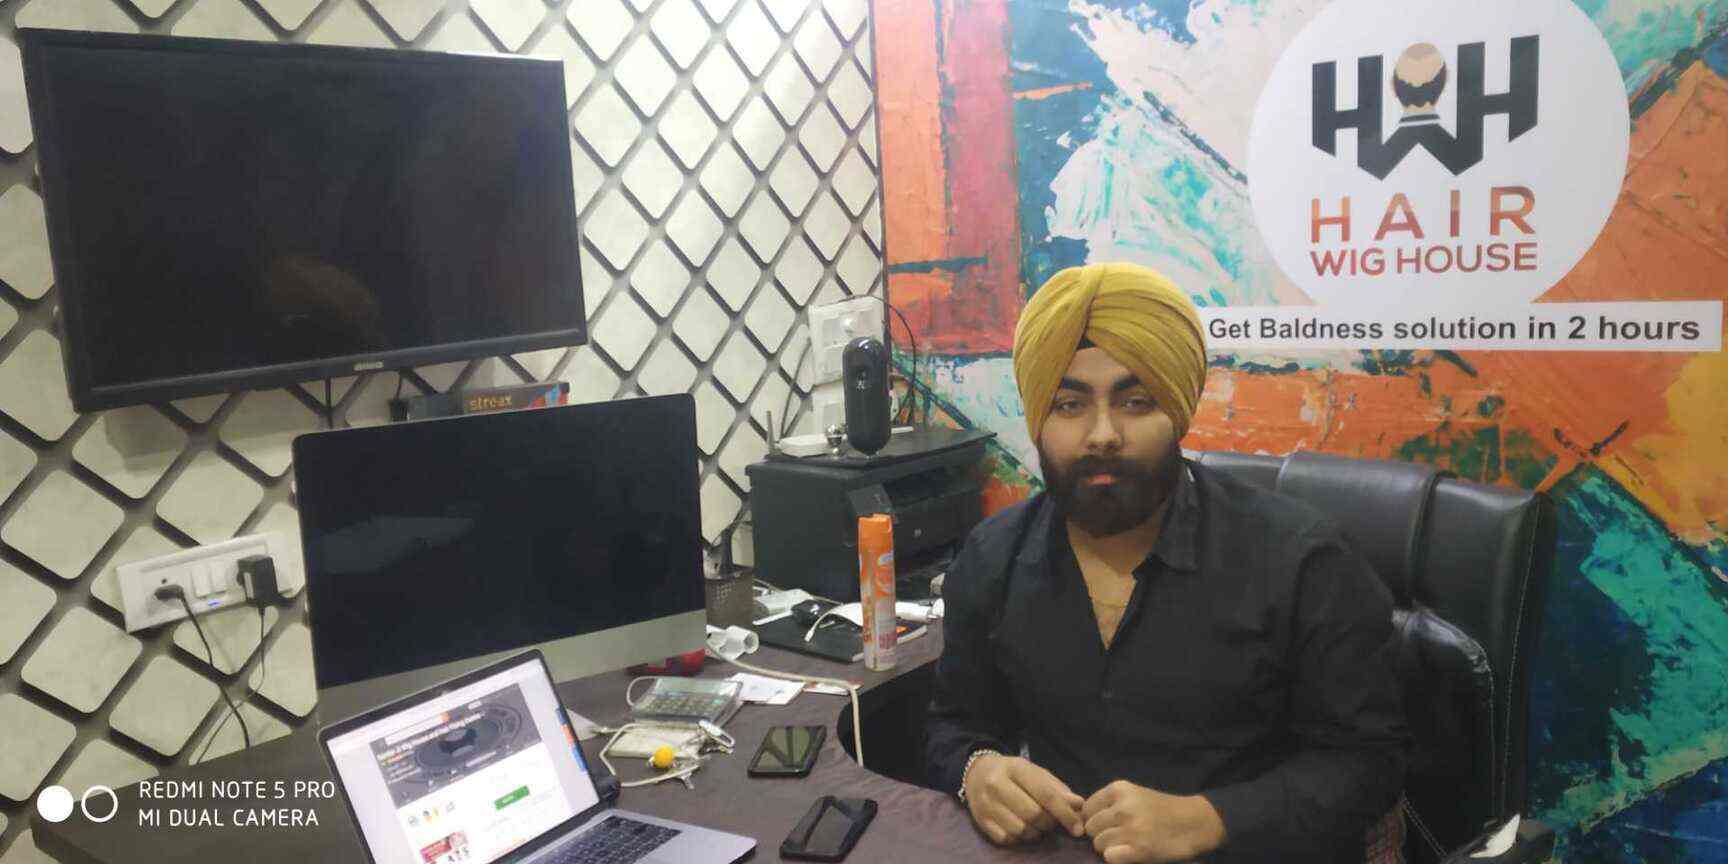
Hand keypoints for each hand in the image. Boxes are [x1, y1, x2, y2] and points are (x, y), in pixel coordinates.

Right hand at [962, 753, 1085, 844]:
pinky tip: (1020, 827)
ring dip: (1035, 832)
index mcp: (1015, 768)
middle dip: (1049, 823)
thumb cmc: (1013, 774)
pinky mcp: (981, 821)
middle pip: (1034, 815)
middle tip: (1051, 821)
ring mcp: (986, 804)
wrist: (976, 773)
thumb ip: (1058, 789)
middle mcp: (997, 784)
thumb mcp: (1035, 773)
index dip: (1065, 814)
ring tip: (1036, 824)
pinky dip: (1019, 838)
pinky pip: (1007, 839)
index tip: (1078, 828)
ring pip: (1021, 830)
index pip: (1046, 794)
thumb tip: (1079, 805)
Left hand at [1080, 781, 1226, 863]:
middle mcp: (1122, 807)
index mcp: (1119, 789)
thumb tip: (1080, 819)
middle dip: (1100, 835)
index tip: (1107, 825)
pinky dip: (1116, 858)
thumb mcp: (1134, 795)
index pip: (1087, 809)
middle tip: (1119, 836)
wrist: (1194, 823)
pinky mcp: (1139, 850)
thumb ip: (1110, 803)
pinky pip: (1109, 857)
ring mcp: (1130, 829)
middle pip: (1090, 828)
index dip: (1094, 820)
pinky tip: (1130, 853)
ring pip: (1098, 844)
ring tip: (1127, 844)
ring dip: (1109, 848)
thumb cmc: (1161, 809)